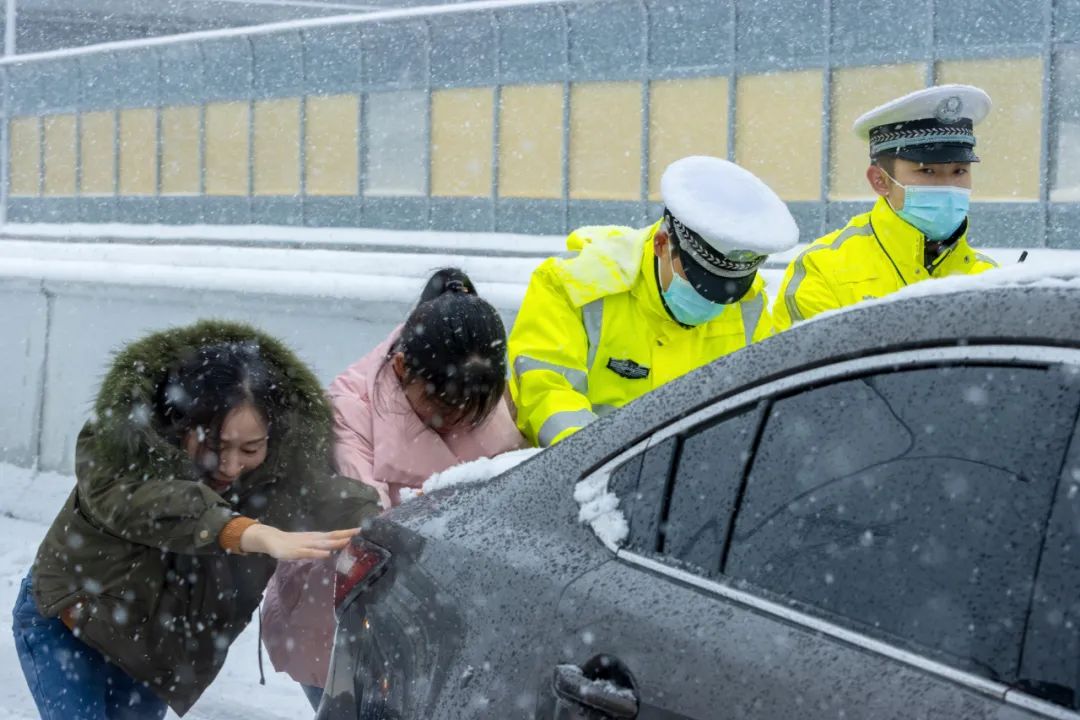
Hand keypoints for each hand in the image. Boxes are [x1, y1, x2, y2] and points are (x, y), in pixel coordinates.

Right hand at [239, 524, 358, 559]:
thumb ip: (320, 546)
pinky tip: (327, 554)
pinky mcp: (296, 551)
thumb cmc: (291, 543)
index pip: (336, 534)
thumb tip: (334, 549)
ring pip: (323, 543)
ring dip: (336, 542)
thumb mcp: (308, 545)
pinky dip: (318, 553)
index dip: (348, 533)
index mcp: (318, 538)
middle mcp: (314, 539)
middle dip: (347, 535)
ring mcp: (305, 544)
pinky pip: (309, 552)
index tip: (363, 531)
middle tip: (361, 533)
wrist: (272, 539)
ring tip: (348, 541)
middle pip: (333, 536)